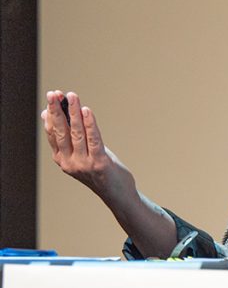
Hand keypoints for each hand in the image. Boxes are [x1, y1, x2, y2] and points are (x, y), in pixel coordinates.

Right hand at [40, 90, 136, 205]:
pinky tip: (87, 111)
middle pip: (61, 132)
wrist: (117, 194)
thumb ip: (69, 138)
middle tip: (54, 93)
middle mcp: (69, 162)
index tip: (52, 98)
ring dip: (74, 112)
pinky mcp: (99, 163)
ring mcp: (83, 164)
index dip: (51, 114)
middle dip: (57, 111)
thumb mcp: (81, 153)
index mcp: (62, 159)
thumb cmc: (100, 170)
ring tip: (72, 96)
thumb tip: (52, 116)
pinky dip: (90, 123)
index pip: (52, 133)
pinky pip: (93, 139)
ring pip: (76, 133)